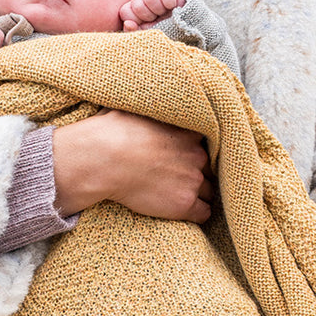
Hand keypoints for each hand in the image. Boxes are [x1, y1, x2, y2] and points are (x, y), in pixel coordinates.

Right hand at [52, 109, 212, 223]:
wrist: (106, 160)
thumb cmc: (112, 134)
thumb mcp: (133, 110)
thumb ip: (146, 112)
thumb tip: (137, 102)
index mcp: (187, 132)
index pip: (202, 144)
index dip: (191, 152)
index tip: (180, 158)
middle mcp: (196, 155)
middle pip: (207, 168)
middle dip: (195, 173)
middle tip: (177, 180)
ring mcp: (193, 180)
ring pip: (209, 191)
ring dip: (198, 194)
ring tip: (181, 197)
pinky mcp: (185, 204)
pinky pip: (204, 213)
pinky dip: (198, 213)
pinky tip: (186, 212)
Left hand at [119, 0, 185, 31]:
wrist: (185, 31)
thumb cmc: (164, 37)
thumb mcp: (147, 39)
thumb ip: (134, 33)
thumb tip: (128, 24)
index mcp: (135, 14)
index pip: (125, 12)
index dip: (135, 21)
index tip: (144, 26)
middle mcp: (142, 1)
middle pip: (137, 6)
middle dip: (148, 17)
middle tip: (157, 21)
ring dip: (159, 10)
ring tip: (166, 16)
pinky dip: (170, 3)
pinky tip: (173, 8)